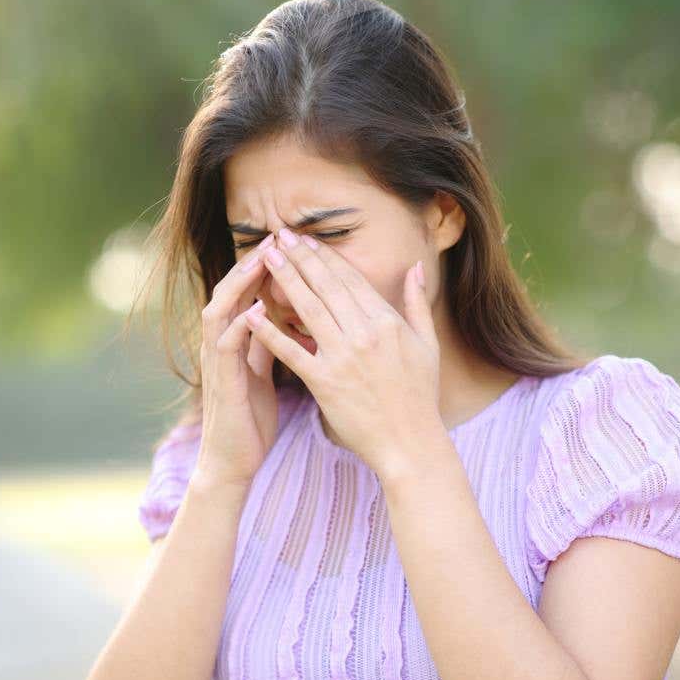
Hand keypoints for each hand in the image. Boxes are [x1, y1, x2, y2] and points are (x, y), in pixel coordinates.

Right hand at [194, 232, 279, 489]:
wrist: (233, 462)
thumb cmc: (251, 418)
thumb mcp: (262, 372)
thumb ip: (267, 343)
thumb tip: (284, 315)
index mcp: (234, 341)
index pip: (246, 293)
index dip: (265, 268)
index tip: (290, 243)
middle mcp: (220, 345)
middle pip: (230, 292)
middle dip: (251, 264)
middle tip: (275, 238)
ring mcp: (217, 363)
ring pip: (220, 311)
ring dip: (240, 286)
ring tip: (261, 262)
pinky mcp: (221, 384)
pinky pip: (226, 348)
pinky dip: (240, 326)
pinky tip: (256, 310)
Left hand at [244, 226, 441, 475]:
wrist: (410, 443)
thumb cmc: (419, 396)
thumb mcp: (427, 344)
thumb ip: (416, 303)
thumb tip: (415, 268)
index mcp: (387, 322)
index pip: (350, 279)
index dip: (325, 257)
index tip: (306, 239)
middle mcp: (365, 334)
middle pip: (326, 287)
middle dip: (300, 258)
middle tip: (278, 236)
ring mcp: (343, 358)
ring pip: (308, 309)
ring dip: (286, 280)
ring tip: (267, 258)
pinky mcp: (324, 383)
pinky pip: (292, 352)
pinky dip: (271, 332)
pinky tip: (252, 313)